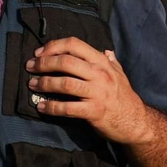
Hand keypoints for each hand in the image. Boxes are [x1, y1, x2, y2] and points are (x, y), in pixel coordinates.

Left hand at [25, 37, 150, 143]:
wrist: (137, 122)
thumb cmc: (124, 97)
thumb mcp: (120, 75)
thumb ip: (110, 62)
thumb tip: (106, 51)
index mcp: (102, 62)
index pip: (74, 44)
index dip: (53, 46)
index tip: (39, 53)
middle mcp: (100, 74)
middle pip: (66, 61)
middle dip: (44, 63)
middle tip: (30, 67)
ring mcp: (97, 93)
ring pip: (65, 83)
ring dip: (44, 83)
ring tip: (32, 85)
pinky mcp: (94, 111)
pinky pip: (68, 108)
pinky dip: (52, 107)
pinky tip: (41, 107)